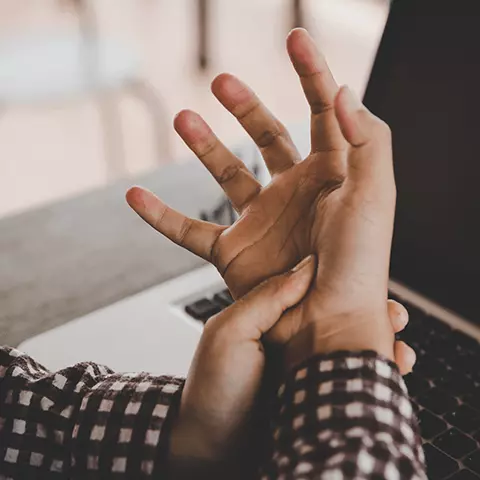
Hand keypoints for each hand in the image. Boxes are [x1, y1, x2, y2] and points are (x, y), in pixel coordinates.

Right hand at [127, 29, 396, 362]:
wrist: (329, 324)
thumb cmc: (359, 266)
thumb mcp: (374, 195)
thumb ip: (366, 140)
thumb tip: (340, 92)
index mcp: (331, 177)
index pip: (323, 112)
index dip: (311, 72)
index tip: (294, 39)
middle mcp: (294, 195)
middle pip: (268, 137)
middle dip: (246, 106)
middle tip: (222, 82)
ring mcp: (261, 223)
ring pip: (226, 175)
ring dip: (203, 146)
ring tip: (182, 117)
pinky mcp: (233, 254)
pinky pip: (189, 232)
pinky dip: (160, 216)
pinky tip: (134, 196)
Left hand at [168, 258, 414, 476]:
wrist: (213, 451)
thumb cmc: (213, 392)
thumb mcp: (230, 334)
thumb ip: (265, 299)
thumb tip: (305, 267)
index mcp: (271, 320)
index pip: (313, 293)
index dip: (341, 286)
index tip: (368, 280)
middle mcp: (293, 341)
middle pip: (338, 319)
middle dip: (370, 314)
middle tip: (395, 313)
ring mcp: (308, 369)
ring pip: (350, 348)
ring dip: (378, 343)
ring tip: (400, 343)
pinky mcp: (319, 396)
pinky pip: (351, 379)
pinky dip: (373, 374)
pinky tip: (392, 370)